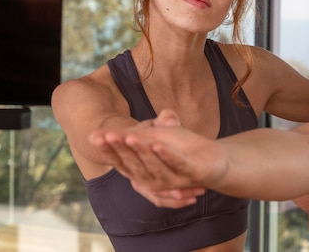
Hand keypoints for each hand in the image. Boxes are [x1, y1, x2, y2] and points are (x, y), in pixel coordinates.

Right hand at [88, 110, 225, 207]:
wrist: (214, 163)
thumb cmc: (182, 149)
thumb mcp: (158, 136)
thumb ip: (138, 131)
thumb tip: (107, 127)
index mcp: (143, 172)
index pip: (121, 160)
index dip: (108, 149)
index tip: (94, 135)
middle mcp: (154, 181)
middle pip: (133, 163)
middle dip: (120, 148)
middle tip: (108, 134)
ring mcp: (172, 179)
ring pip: (152, 165)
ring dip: (141, 151)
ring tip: (130, 135)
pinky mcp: (191, 173)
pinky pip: (177, 164)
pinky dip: (167, 155)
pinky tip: (159, 144)